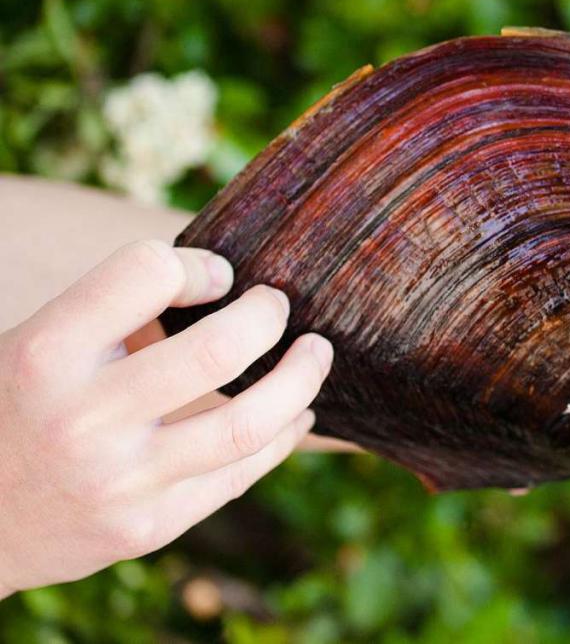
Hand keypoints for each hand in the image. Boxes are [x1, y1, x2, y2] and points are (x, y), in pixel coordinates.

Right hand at [0, 240, 331, 596]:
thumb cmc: (16, 409)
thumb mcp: (37, 346)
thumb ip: (115, 314)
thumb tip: (220, 278)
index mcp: (48, 353)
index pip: (147, 273)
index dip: (197, 265)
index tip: (219, 274)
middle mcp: (84, 417)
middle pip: (218, 351)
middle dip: (268, 316)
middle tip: (280, 305)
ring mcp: (120, 480)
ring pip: (247, 424)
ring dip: (301, 379)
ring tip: (316, 353)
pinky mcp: (147, 527)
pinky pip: (239, 475)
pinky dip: (282, 436)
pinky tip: (297, 414)